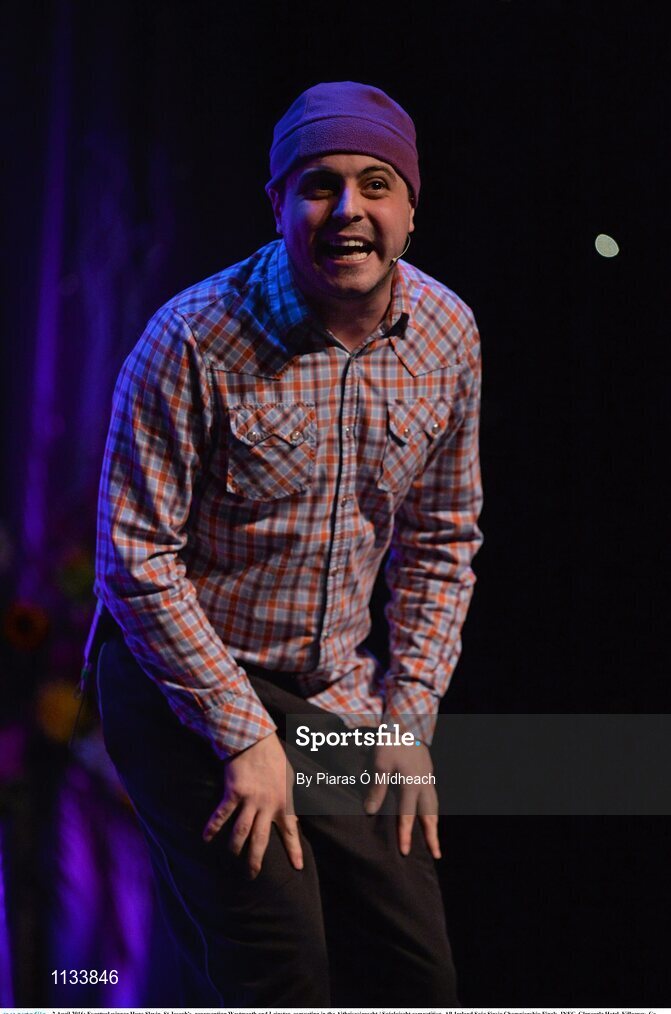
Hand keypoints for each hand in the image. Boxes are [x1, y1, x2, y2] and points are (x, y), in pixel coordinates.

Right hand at [202, 731, 302, 878]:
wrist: (255, 740)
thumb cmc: (275, 757)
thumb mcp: (290, 777)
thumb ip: (291, 798)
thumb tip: (296, 816)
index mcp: (284, 802)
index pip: (292, 831)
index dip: (294, 850)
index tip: (297, 867)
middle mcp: (268, 805)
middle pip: (261, 840)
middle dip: (256, 860)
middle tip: (252, 875)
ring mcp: (250, 800)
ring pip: (241, 832)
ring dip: (236, 847)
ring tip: (232, 856)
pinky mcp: (234, 793)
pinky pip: (222, 815)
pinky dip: (213, 827)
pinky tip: (206, 838)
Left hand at [364, 739, 440, 858]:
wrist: (405, 722)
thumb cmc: (390, 742)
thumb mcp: (380, 764)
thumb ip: (377, 789)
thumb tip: (370, 812)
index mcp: (411, 785)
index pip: (407, 816)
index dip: (406, 835)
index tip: (405, 852)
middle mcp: (423, 784)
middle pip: (429, 815)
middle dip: (431, 836)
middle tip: (435, 854)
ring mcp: (427, 777)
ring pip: (433, 806)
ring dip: (434, 823)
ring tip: (434, 837)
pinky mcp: (427, 771)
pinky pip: (432, 795)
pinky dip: (432, 809)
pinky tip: (428, 811)